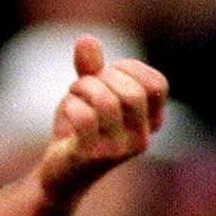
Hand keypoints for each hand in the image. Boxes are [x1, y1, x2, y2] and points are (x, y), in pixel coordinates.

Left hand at [40, 35, 168, 198]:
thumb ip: (92, 67)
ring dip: (84, 88)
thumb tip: (86, 39)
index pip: (157, 84)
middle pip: (134, 93)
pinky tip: (67, 110)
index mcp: (149, 123)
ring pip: (108, 103)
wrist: (58, 176)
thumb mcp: (88, 95)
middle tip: (83, 84)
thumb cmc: (79, 132)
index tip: (107, 72)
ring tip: (73, 93)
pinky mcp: (92, 157)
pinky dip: (72, 105)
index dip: (130, 69)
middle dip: (104, 77)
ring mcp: (118, 151)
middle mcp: (140, 139)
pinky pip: (85, 118)